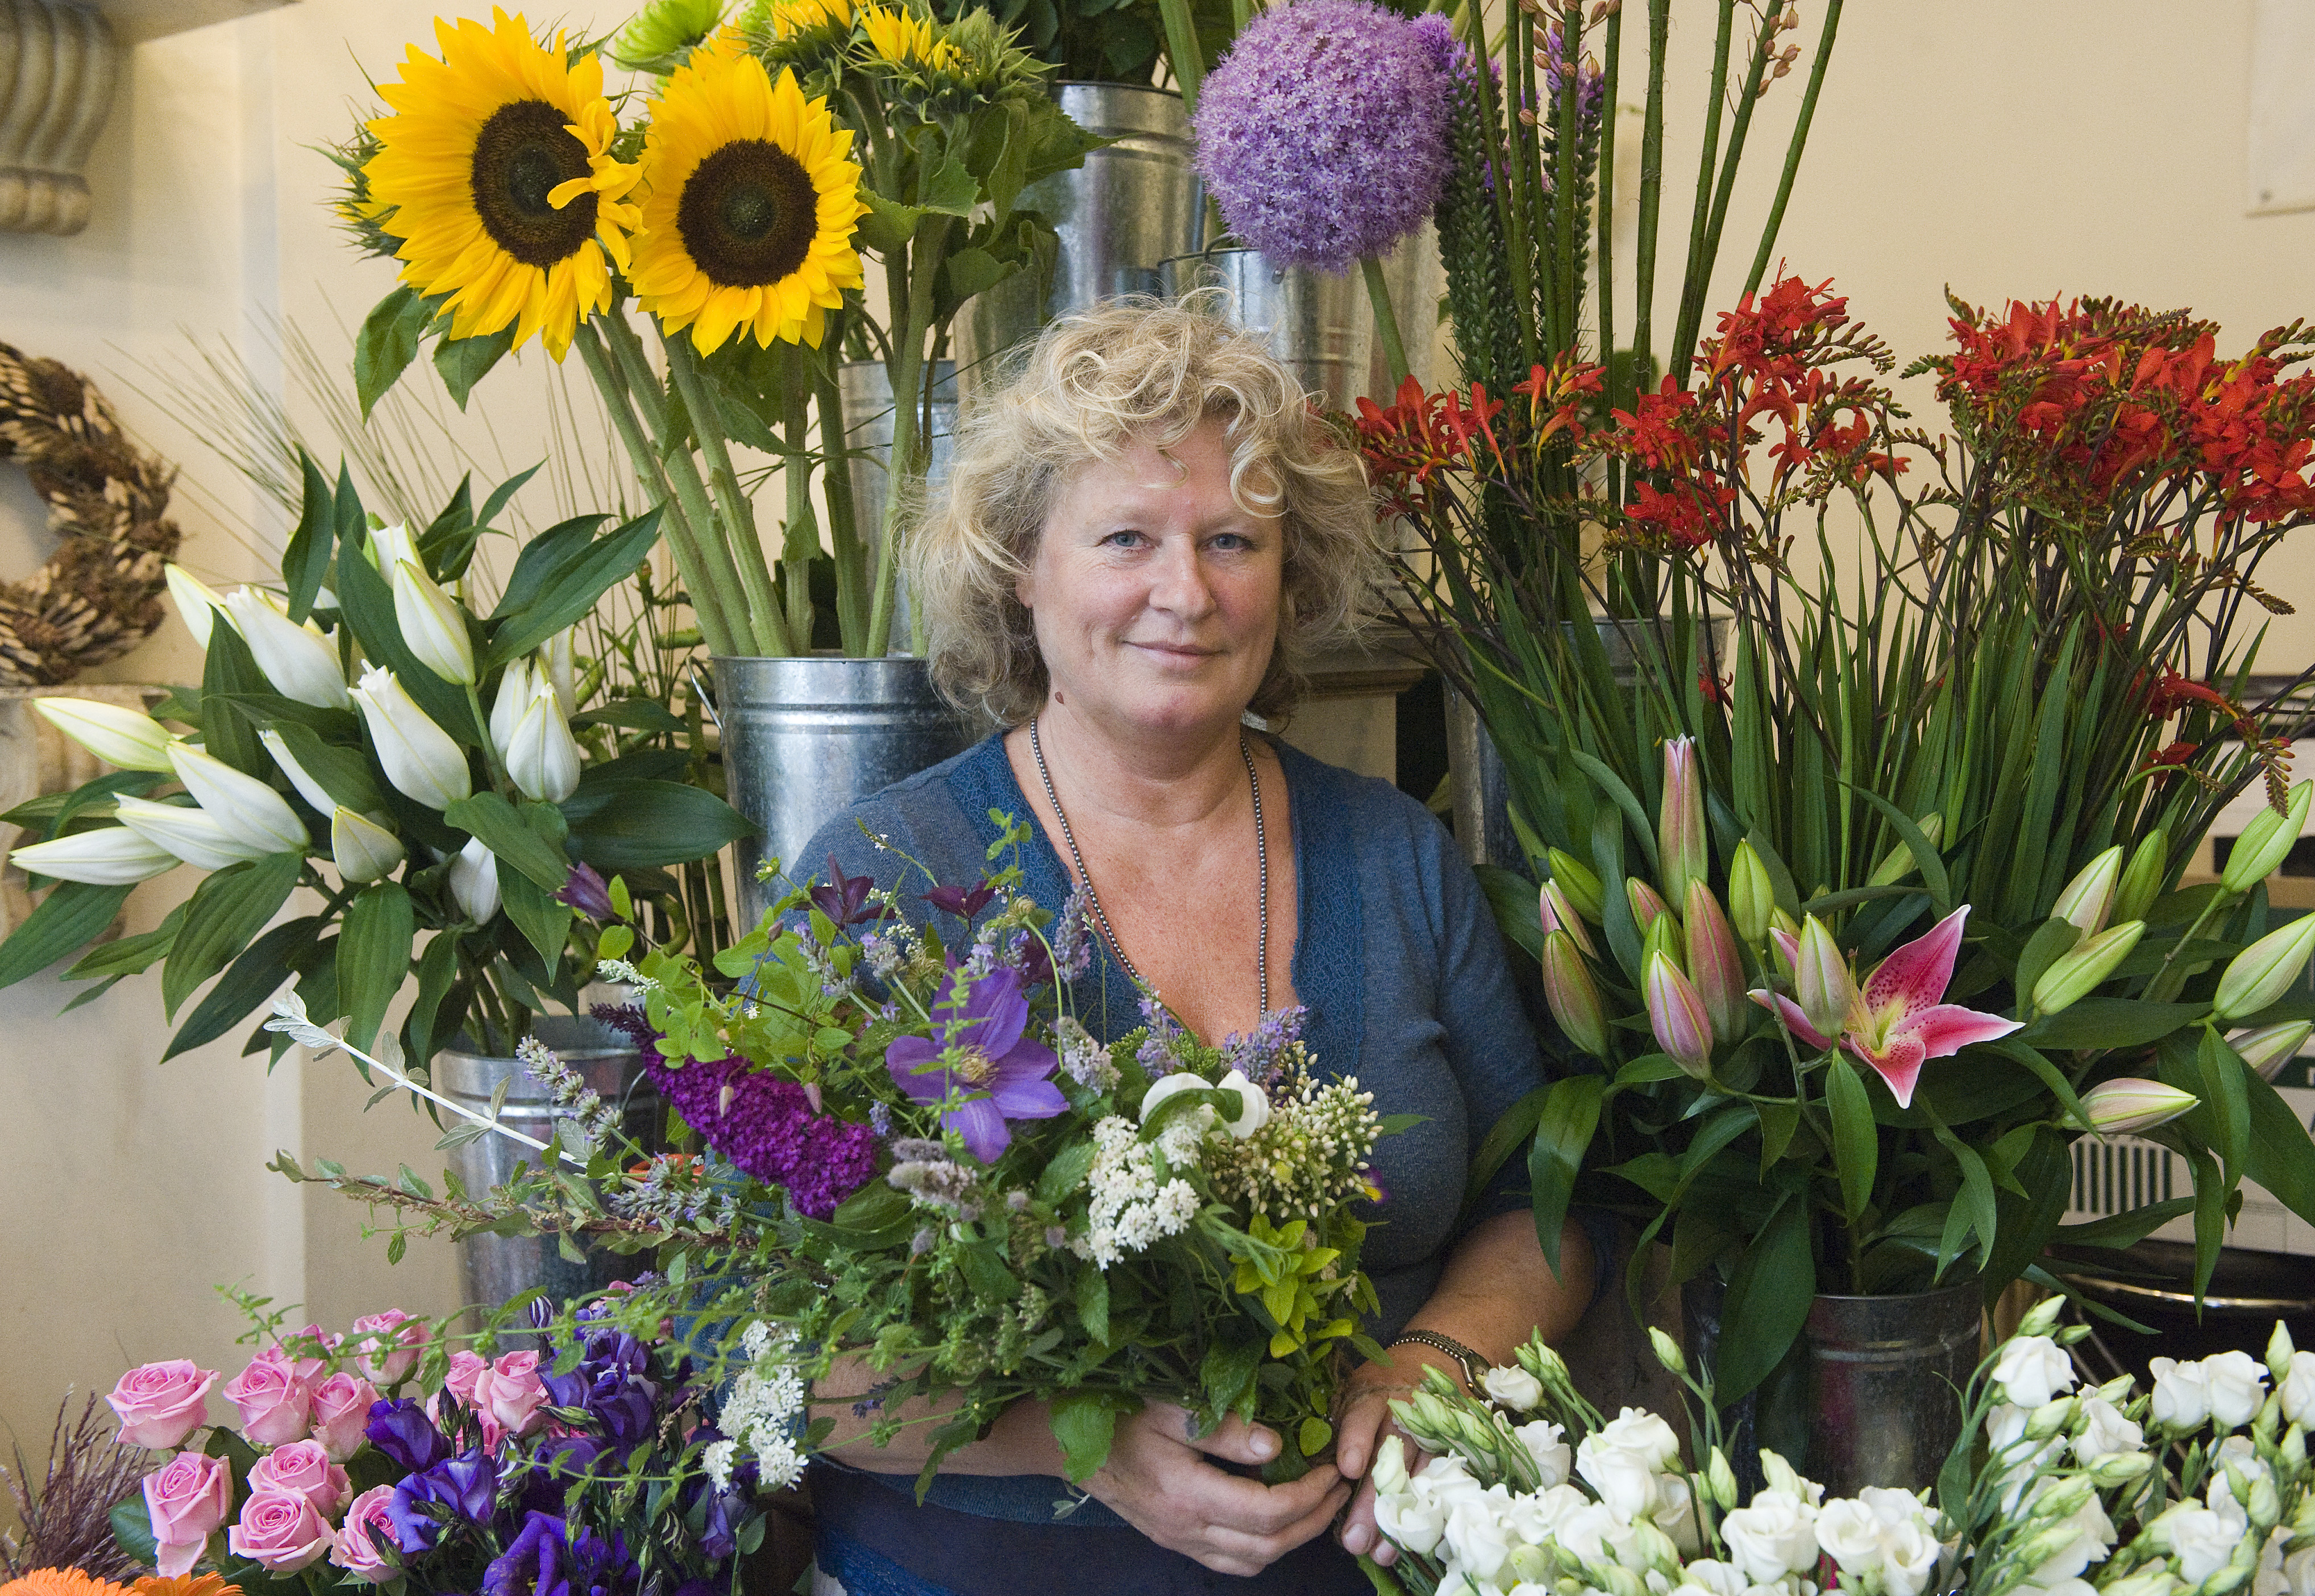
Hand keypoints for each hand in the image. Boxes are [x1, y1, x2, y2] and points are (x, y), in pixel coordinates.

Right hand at [1082, 1401, 1349, 1575]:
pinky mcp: (1177, 1542)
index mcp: (1187, 1494)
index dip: (1308, 1496)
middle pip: (1268, 1547)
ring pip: (1252, 1563)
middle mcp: (1186, 1529)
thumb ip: (1223, 1428)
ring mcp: (1181, 1541)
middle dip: (1313, 1521)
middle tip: (1338, 1490)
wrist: (1072, 1446)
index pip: (1266, 1513)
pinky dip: (1264, 1551)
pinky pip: (1231, 1563)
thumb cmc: (1123, 1416)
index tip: (1331, 1470)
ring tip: (1318, 1506)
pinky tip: (1277, 1523)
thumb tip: (1275, 1447)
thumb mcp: (1172, 1407)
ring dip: (1293, 1540)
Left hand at [1332, 1347, 1458, 1564]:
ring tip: (1378, 1552)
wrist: (1434, 1361)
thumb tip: (1299, 1469)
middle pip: (1391, 1459)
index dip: (1356, 1441)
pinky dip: (1422, 1518)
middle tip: (1353, 1539)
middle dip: (1372, 1502)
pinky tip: (1408, 1545)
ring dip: (1397, 1518)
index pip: (1363, 1416)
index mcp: (1372, 1395)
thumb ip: (1334, 1424)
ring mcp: (1432, 1434)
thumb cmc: (1377, 1387)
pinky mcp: (1449, 1450)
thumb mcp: (1352, 1392)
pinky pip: (1437, 1488)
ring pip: (1416, 1479)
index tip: (1347, 1469)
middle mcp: (1405, 1413)